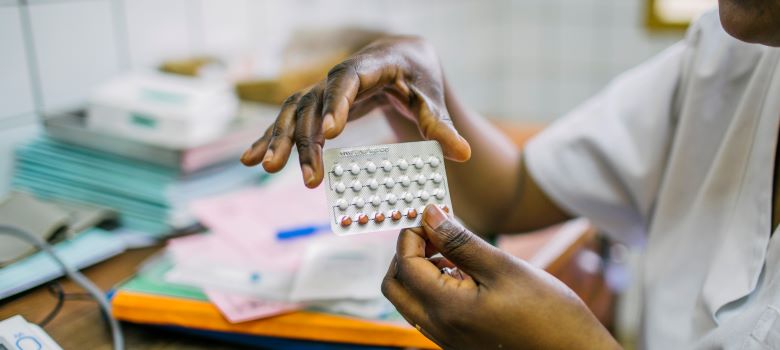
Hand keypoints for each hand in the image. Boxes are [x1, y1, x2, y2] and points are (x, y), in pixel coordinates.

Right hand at [240, 36, 471, 187]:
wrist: (402, 56)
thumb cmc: (418, 74)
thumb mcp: (432, 97)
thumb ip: (442, 125)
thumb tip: (463, 154)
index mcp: (371, 66)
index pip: (347, 81)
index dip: (336, 104)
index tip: (330, 133)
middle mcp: (340, 76)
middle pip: (314, 103)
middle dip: (306, 140)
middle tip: (306, 177)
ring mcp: (324, 89)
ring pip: (295, 111)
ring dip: (280, 139)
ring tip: (268, 168)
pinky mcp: (317, 104)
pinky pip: (289, 120)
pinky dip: (269, 137)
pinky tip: (250, 160)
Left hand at [382, 204, 619, 349]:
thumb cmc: (548, 314)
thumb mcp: (503, 267)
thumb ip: (459, 241)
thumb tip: (429, 215)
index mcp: (447, 310)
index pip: (404, 266)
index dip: (411, 236)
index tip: (431, 217)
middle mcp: (439, 329)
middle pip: (395, 287)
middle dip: (405, 254)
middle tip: (433, 233)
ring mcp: (447, 339)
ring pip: (409, 300)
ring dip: (419, 271)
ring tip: (451, 251)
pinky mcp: (458, 342)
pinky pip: (428, 312)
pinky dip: (433, 288)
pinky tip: (462, 273)